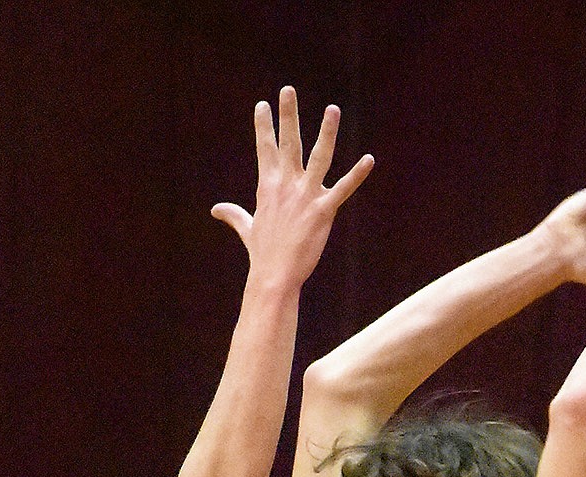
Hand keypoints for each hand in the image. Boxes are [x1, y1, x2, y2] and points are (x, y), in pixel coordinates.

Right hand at [212, 87, 373, 288]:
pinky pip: (344, 189)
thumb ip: (235, 215)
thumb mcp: (247, 229)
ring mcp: (305, 196)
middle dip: (287, 115)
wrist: (274, 276)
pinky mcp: (323, 211)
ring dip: (327, 132)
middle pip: (288, 143)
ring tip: (333, 109)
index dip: (263, 126)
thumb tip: (216, 210)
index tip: (262, 105)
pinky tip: (369, 160)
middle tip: (288, 89)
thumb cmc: (262, 254)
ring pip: (319, 157)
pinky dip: (357, 175)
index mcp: (268, 187)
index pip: (265, 149)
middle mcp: (286, 186)